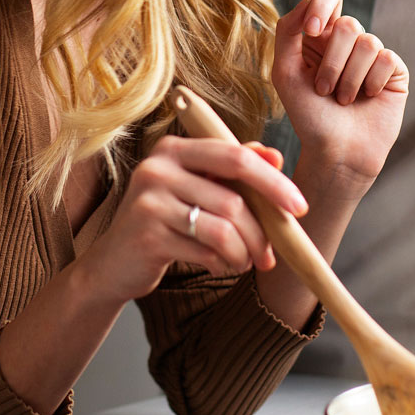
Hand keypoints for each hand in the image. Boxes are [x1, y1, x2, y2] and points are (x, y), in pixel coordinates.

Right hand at [76, 137, 306, 304]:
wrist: (115, 262)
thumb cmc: (166, 220)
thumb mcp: (198, 188)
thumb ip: (233, 170)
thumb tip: (275, 157)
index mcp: (175, 148)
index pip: (236, 156)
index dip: (273, 182)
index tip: (299, 208)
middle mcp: (158, 167)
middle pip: (234, 199)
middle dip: (262, 231)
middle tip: (272, 255)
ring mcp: (149, 200)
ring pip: (224, 229)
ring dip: (243, 254)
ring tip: (242, 263)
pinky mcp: (147, 234)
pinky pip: (206, 251)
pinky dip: (223, 264)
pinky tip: (219, 266)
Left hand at [272, 0, 408, 194]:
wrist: (337, 152)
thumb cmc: (308, 116)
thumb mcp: (285, 73)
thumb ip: (288, 32)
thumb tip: (309, 0)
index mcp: (321, 36)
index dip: (323, 5)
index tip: (313, 30)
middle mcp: (348, 41)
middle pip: (348, 24)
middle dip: (332, 61)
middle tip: (324, 90)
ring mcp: (373, 55)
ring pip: (367, 42)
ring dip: (349, 78)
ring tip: (344, 100)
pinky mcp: (394, 70)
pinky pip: (386, 59)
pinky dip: (371, 83)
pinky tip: (367, 98)